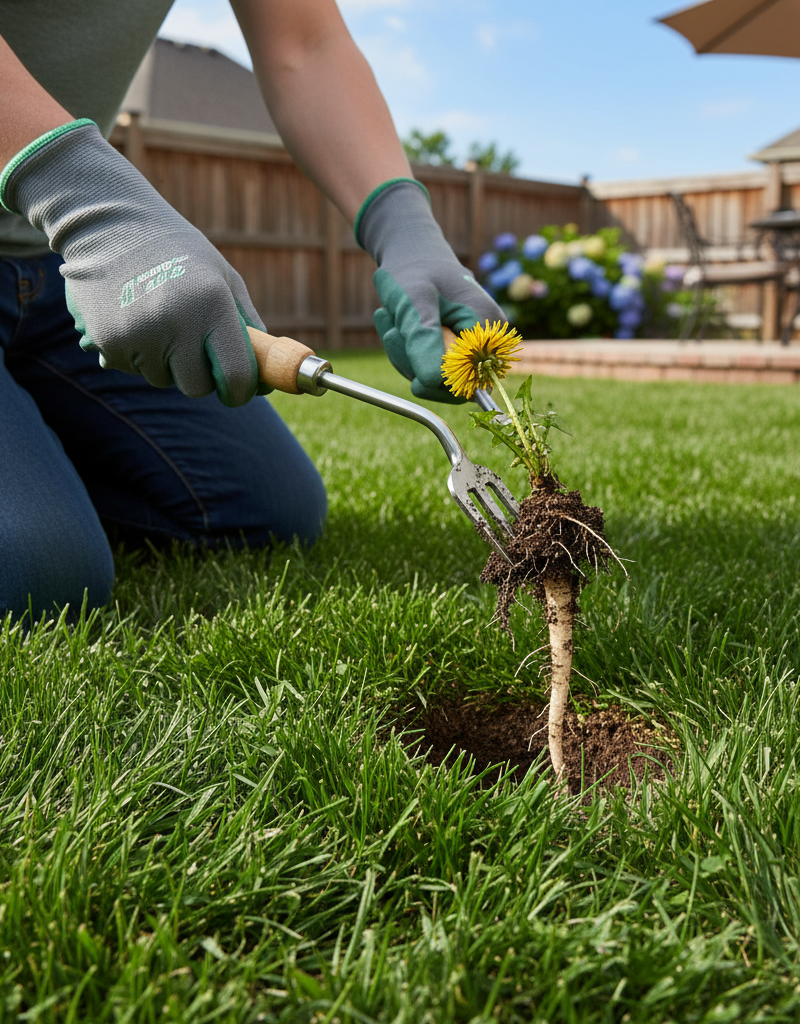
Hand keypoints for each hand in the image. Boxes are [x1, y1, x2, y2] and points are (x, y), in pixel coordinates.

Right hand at [1, 120, 264, 406]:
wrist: (109, 226)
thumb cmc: (178, 253)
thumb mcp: (223, 279)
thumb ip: (248, 327)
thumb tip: (263, 378)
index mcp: (212, 304)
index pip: (235, 375)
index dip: (239, 391)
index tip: (238, 391)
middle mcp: (175, 323)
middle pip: (197, 387)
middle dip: (201, 376)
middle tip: (193, 345)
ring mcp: (138, 335)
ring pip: (163, 380)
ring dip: (166, 363)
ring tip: (158, 319)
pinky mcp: (108, 342)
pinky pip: (133, 370)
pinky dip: (138, 355)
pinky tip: (133, 319)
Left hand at [356, 179, 504, 402]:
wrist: (413, 253)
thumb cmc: (414, 270)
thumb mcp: (414, 300)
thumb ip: (423, 338)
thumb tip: (432, 382)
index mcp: (488, 327)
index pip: (467, 379)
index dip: (432, 376)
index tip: (403, 341)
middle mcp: (487, 342)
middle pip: (451, 383)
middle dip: (413, 362)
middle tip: (392, 328)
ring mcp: (472, 349)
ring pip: (434, 380)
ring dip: (404, 356)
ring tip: (391, 318)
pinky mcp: (456, 352)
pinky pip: (428, 371)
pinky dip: (406, 354)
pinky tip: (395, 324)